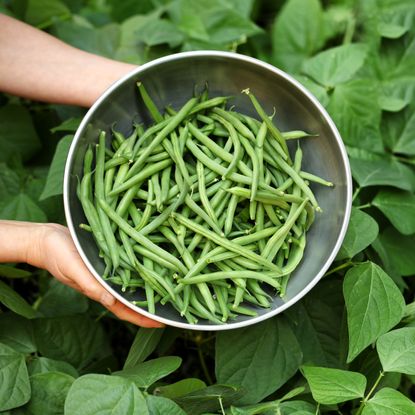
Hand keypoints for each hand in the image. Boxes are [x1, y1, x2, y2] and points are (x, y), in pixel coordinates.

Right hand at [28, 223, 163, 327]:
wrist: (46, 238)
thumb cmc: (57, 255)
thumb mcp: (73, 270)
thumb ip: (90, 285)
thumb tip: (109, 301)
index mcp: (99, 291)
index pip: (124, 310)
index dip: (143, 318)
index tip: (162, 323)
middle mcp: (106, 284)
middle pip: (131, 300)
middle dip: (150, 305)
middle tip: (173, 306)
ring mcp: (106, 273)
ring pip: (130, 285)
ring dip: (146, 288)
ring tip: (166, 288)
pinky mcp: (106, 260)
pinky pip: (126, 268)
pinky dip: (138, 271)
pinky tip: (149, 267)